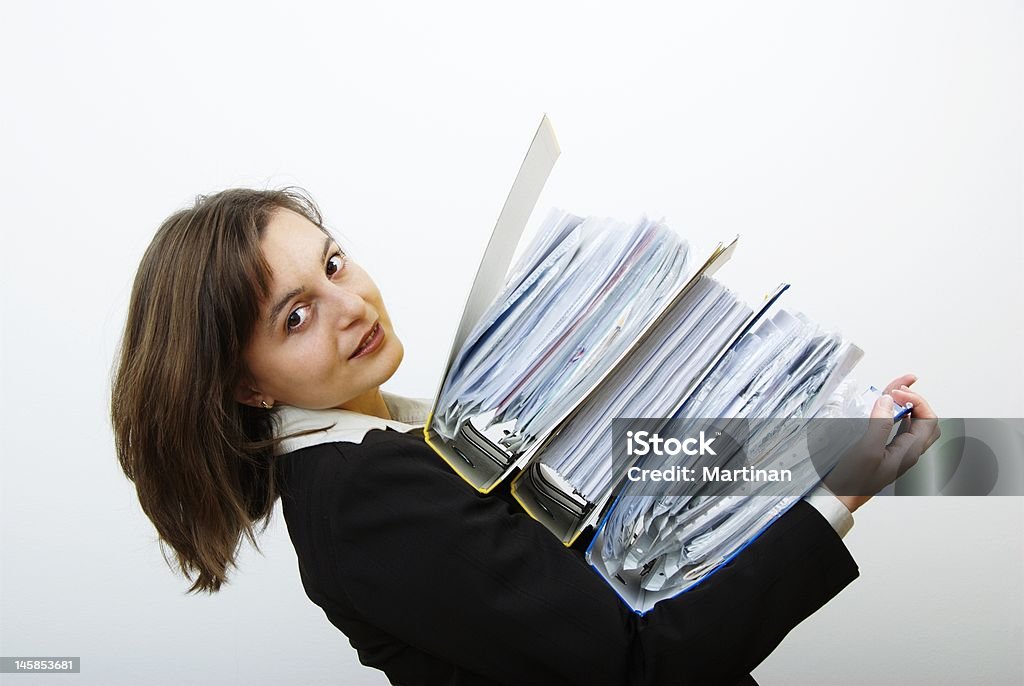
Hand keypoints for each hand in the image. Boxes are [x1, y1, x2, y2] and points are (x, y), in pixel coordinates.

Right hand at [824, 374, 940, 512]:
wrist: (837, 498)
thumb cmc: (853, 479)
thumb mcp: (867, 450)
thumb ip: (880, 424)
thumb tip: (888, 400)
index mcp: (909, 452)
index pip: (928, 419)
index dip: (916, 401)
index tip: (895, 393)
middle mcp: (906, 452)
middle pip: (926, 422)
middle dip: (916, 402)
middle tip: (899, 390)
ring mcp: (896, 453)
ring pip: (913, 424)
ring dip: (907, 405)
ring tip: (896, 389)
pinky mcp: (884, 452)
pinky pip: (898, 429)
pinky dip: (895, 414)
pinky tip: (884, 409)